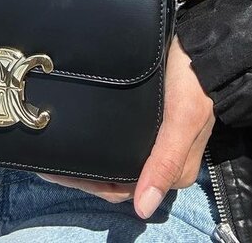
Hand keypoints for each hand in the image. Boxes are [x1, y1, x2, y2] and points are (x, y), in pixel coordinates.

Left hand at [35, 35, 215, 218]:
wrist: (202, 43)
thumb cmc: (194, 80)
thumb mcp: (183, 118)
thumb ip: (165, 161)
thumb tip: (143, 209)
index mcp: (174, 170)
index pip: (123, 190)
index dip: (90, 185)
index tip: (59, 172)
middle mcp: (163, 159)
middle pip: (116, 176)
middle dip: (83, 172)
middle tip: (49, 158)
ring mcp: (155, 139)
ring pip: (116, 158)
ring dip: (88, 155)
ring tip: (58, 143)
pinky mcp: (149, 120)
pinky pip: (120, 137)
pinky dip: (98, 136)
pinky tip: (80, 126)